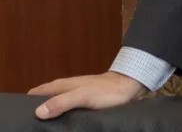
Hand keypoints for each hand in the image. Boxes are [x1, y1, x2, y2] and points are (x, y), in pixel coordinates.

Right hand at [28, 71, 146, 119]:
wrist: (129, 86)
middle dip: (35, 110)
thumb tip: (39, 112)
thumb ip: (62, 102)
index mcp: (62, 85)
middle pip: (44, 99)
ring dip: (48, 113)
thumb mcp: (83, 96)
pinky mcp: (83, 101)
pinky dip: (60, 116)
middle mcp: (66, 88)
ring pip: (55, 104)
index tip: (21, 117)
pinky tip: (60, 125)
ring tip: (43, 128)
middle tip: (30, 126)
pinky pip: (66, 108)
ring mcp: (75, 94)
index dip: (27, 104)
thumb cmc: (107, 91)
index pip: (36, 93)